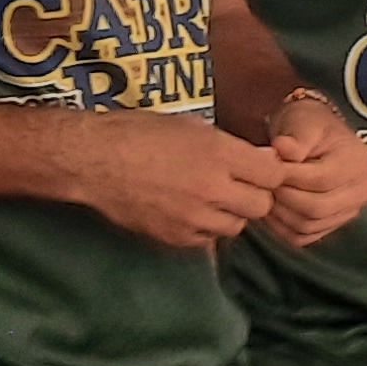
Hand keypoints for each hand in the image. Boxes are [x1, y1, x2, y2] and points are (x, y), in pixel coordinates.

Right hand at [71, 112, 283, 249]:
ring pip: (236, 226)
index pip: (273, 174)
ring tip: (209, 198)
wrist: (93, 159)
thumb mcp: (190, 127)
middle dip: (254, 196)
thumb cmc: (138, 133)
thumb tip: (264, 159)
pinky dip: (204, 228)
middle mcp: (212, 187)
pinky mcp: (176, 237)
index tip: (260, 170)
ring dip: (230, 214)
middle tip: (237, 186)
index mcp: (218, 152)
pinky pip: (207, 239)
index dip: (269, 172)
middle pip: (260, 205)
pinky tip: (188, 210)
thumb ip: (230, 146)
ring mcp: (194, 216)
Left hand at [256, 93, 366, 248]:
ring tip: (265, 193)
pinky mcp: (332, 224)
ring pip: (309, 224)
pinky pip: (304, 236)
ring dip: (280, 213)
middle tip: (263, 183)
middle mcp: (361, 190)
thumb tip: (283, 150)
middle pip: (317, 207)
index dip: (289, 177)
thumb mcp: (302, 121)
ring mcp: (349, 210)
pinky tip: (271, 208)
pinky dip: (282, 227)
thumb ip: (295, 137)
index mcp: (359, 161)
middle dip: (284, 197)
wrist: (312, 136)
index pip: (321, 180)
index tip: (266, 167)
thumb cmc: (307, 125)